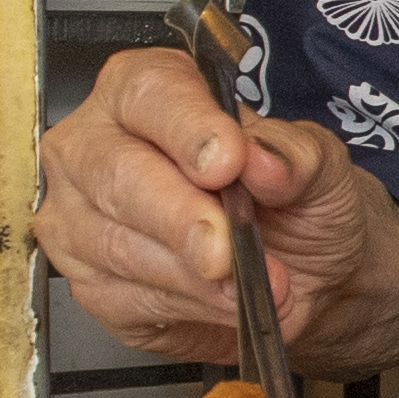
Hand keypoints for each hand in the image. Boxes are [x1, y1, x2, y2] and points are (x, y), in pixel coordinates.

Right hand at [34, 45, 398, 375]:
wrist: (307, 275)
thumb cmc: (296, 202)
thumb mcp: (318, 167)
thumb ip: (295, 156)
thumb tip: (264, 161)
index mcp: (148, 93)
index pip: (147, 93)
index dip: (186, 127)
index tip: (227, 162)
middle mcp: (98, 146)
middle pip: (117, 172)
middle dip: (179, 215)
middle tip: (227, 247)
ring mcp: (80, 217)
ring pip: (117, 244)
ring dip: (192, 274)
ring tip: (246, 283)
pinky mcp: (90, 284)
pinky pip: (125, 297)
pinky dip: (187, 304)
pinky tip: (223, 301)